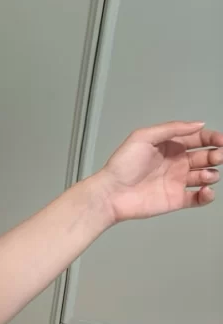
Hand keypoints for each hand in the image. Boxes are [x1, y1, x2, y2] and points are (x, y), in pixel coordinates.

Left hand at [94, 121, 222, 223]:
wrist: (112, 193)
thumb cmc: (122, 164)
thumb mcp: (144, 137)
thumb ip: (171, 128)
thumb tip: (198, 124)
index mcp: (170, 146)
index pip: (198, 139)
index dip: (212, 138)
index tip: (221, 140)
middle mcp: (176, 162)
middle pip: (205, 157)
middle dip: (216, 155)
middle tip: (218, 156)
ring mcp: (177, 181)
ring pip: (206, 176)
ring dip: (212, 174)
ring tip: (205, 174)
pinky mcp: (177, 199)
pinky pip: (199, 198)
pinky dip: (207, 195)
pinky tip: (205, 191)